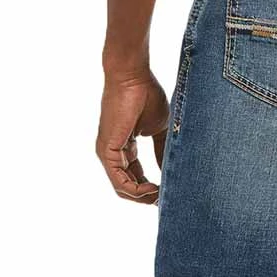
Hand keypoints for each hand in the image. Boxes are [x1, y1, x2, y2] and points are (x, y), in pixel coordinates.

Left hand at [96, 71, 169, 203]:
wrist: (133, 76)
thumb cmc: (146, 95)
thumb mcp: (159, 130)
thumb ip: (162, 151)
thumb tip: (170, 171)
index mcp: (124, 148)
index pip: (135, 178)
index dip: (152, 189)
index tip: (169, 192)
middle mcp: (113, 153)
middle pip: (128, 188)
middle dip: (147, 197)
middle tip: (166, 200)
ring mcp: (107, 152)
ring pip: (123, 188)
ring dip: (143, 197)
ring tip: (161, 195)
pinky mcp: (107, 150)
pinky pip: (119, 181)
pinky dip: (136, 190)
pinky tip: (153, 189)